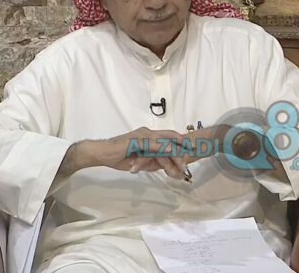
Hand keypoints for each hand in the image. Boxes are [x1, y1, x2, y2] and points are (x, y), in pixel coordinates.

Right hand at [57, 128, 190, 183]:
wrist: (101, 153)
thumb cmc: (118, 157)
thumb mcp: (140, 162)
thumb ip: (152, 162)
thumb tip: (165, 166)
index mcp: (149, 136)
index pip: (169, 138)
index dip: (181, 143)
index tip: (193, 151)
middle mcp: (148, 132)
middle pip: (171, 137)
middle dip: (185, 146)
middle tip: (196, 155)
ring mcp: (143, 135)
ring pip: (166, 142)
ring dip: (177, 154)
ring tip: (184, 165)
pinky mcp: (138, 140)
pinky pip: (155, 146)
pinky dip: (165, 153)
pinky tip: (172, 159)